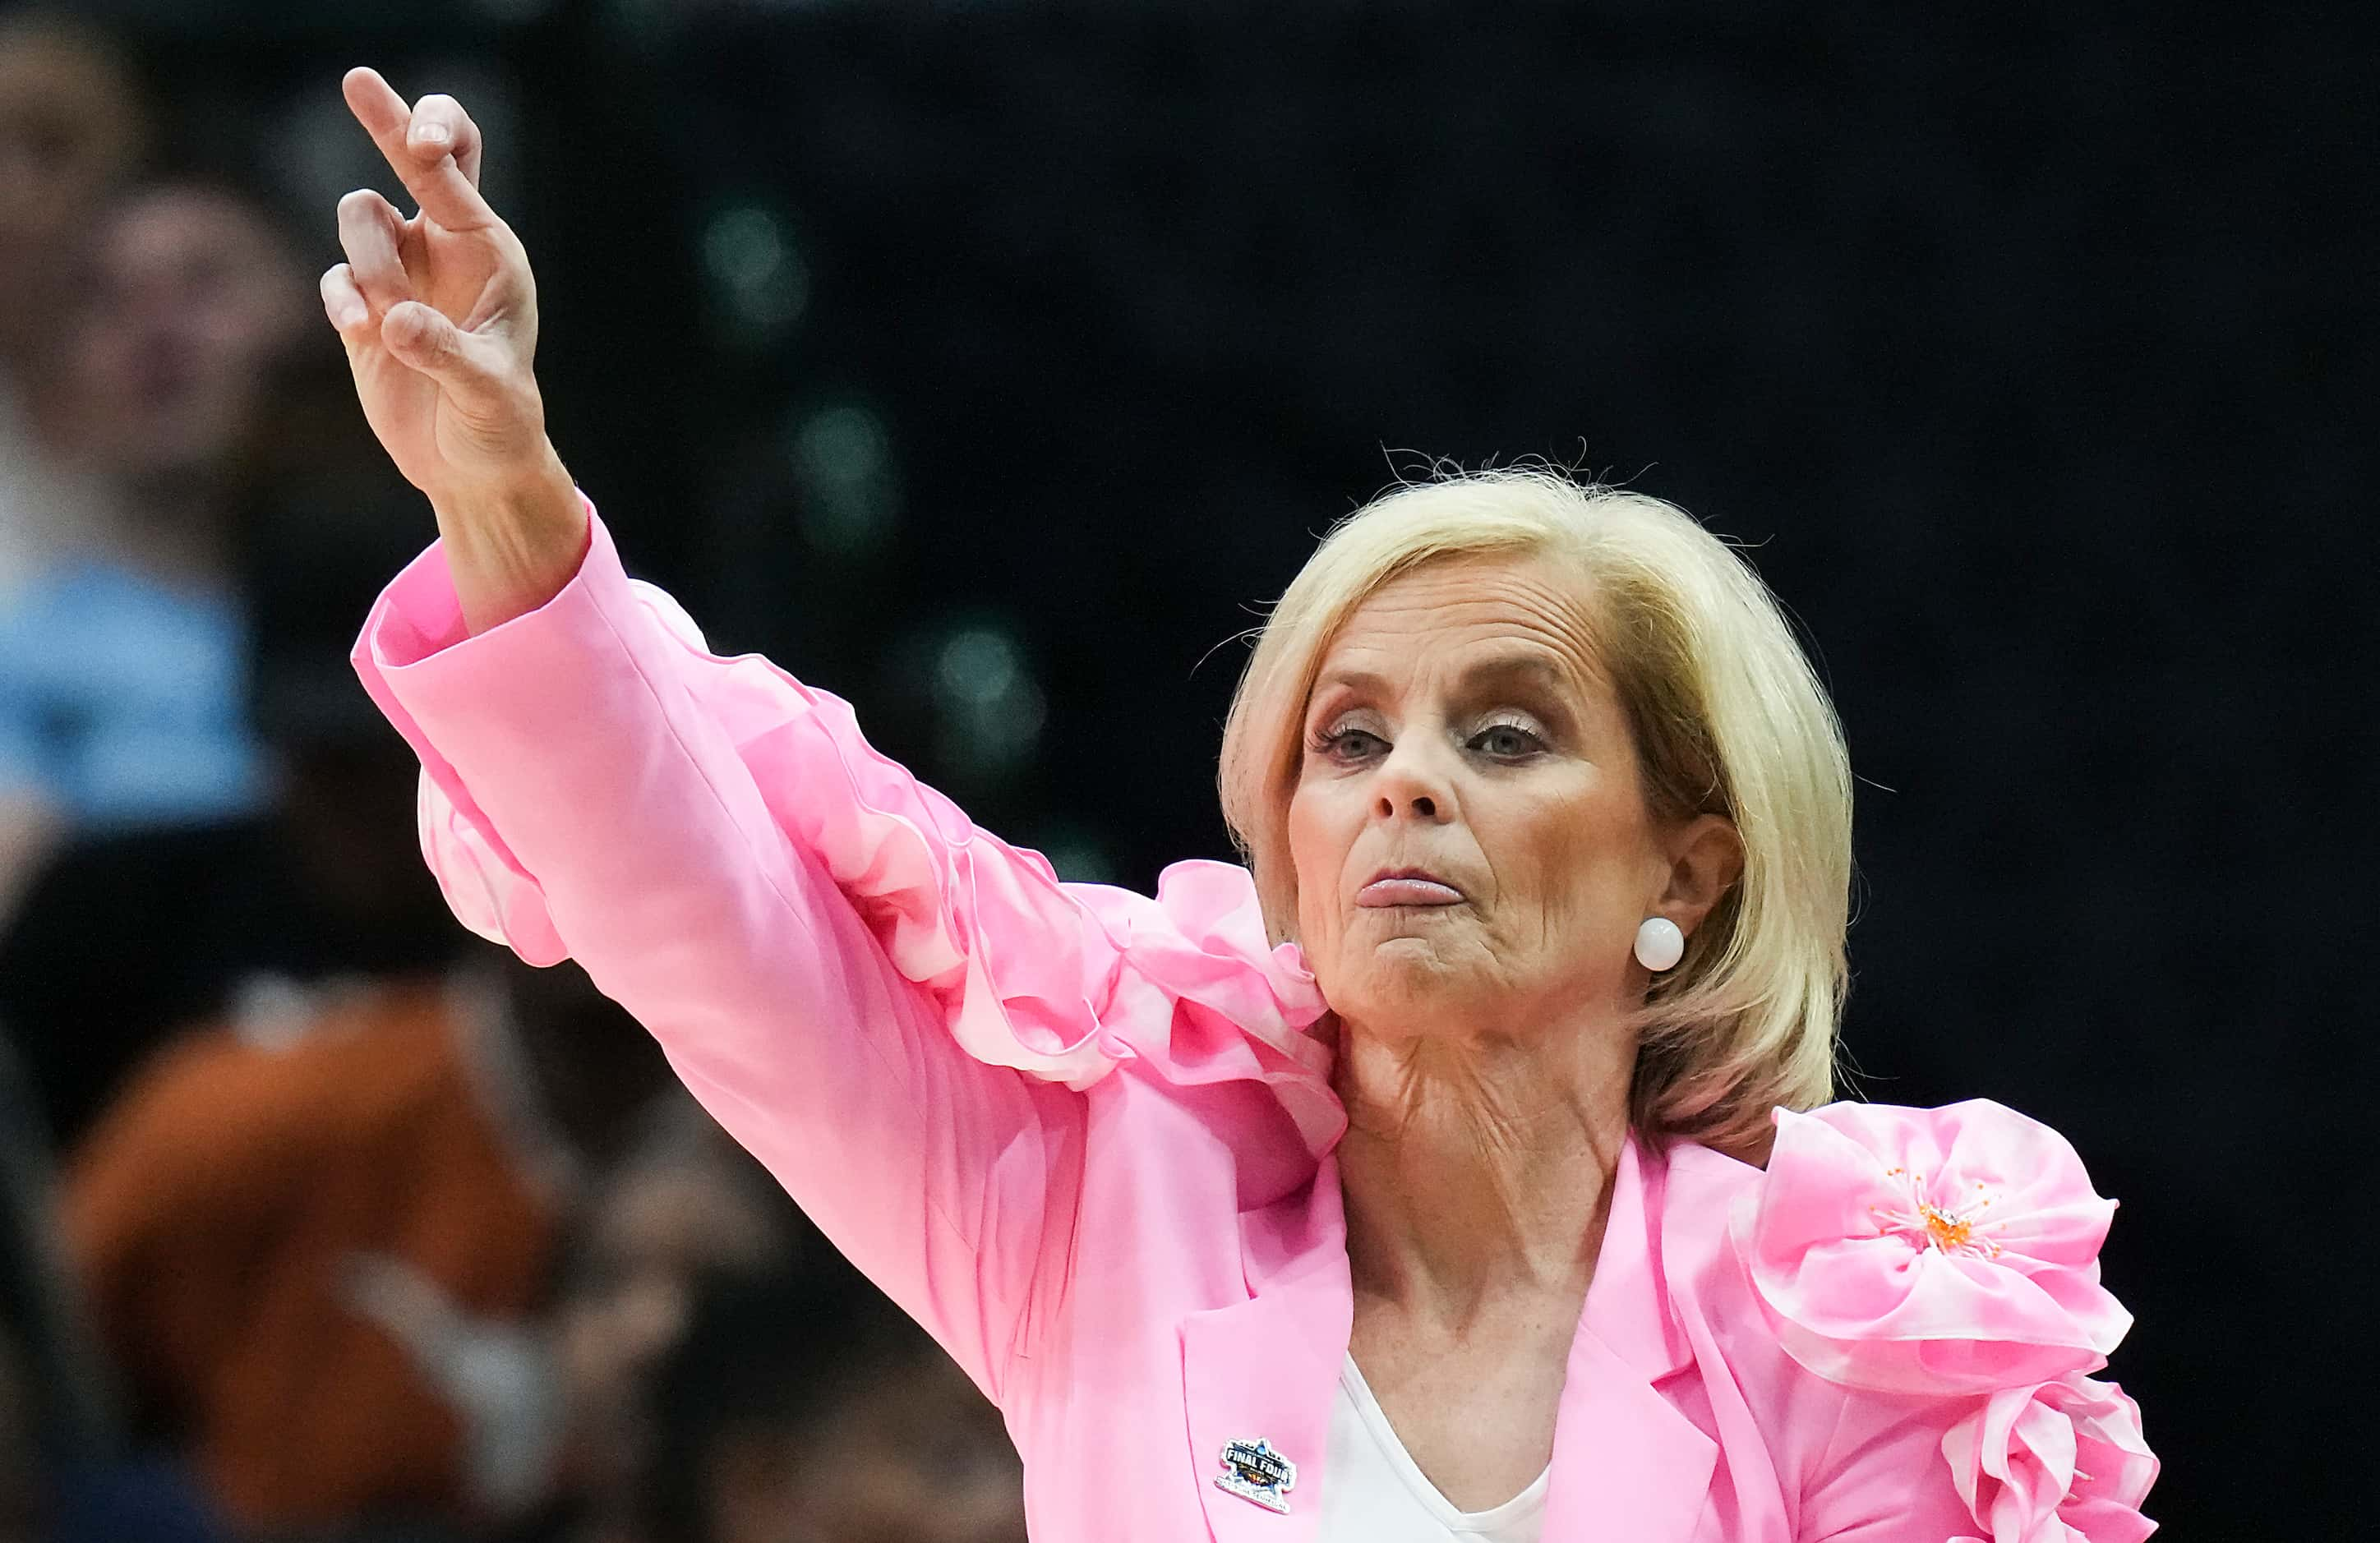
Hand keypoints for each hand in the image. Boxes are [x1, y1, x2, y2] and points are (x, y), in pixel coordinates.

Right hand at [324, 68, 583, 629]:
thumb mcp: (488, 395)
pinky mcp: (363, 306)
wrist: (472, 466)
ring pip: (359, 219)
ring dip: (369, 265)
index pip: (455, 174)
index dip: (430, 141)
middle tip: (357, 78)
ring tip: (393, 327)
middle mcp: (443, 248)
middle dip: (388, 119)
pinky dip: (342, 301)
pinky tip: (361, 334)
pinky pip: (336, 278)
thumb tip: (393, 320)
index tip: (416, 137)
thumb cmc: (499, 425)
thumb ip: (446, 355)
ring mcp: (401, 272)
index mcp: (489, 253)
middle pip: (407, 160)